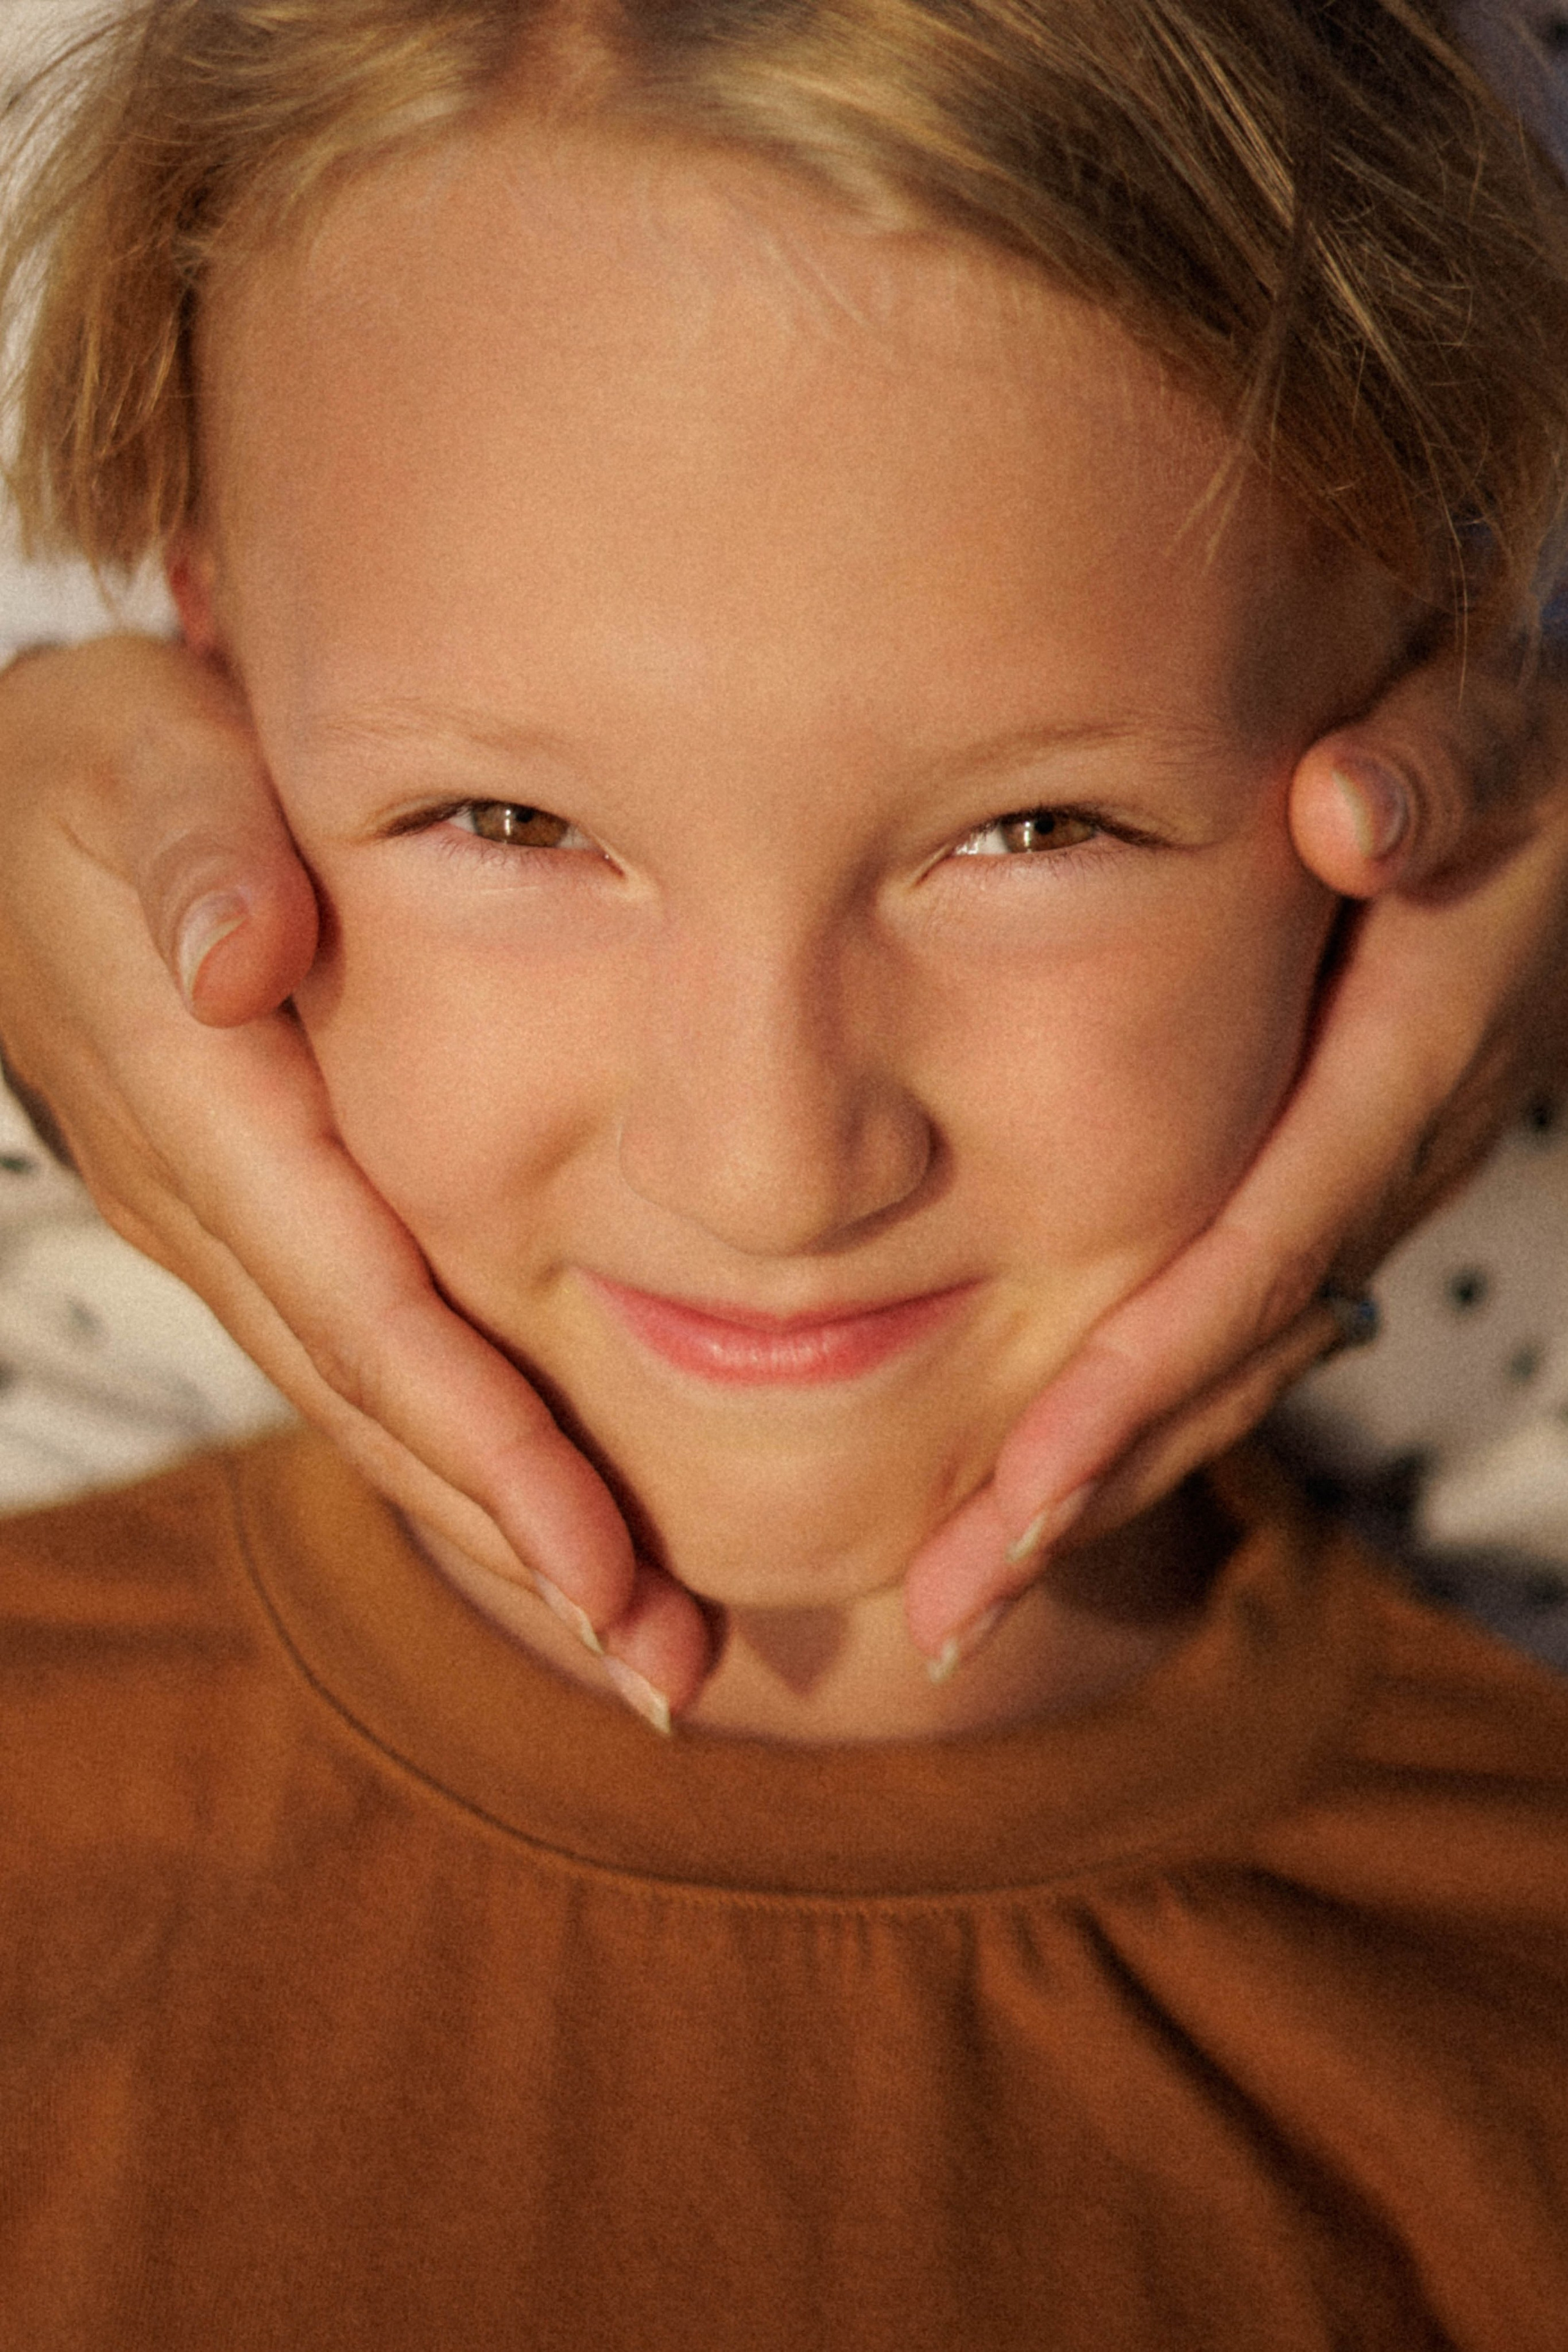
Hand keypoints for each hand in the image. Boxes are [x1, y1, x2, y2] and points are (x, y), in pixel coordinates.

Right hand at [0, 637, 714, 1723]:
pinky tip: (544, 1511)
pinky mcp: (252, 1224)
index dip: (485, 1443)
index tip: (602, 1566)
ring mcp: (227, 1231)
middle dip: (525, 1540)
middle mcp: (218, 1208)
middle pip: (383, 1406)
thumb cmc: (100, 765)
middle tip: (673, 1665)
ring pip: (372, 1408)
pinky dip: (454, 1447)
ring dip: (501, 1525)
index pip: (369, 1311)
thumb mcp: (138, 755)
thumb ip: (198, 848)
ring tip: (642, 1634)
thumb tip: (240, 967)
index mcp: (218, 1112)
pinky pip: (360, 1362)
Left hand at [902, 640, 1567, 1669]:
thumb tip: (1352, 814)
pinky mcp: (1323, 1182)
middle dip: (1088, 1485)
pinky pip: (1227, 1321)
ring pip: (1226, 1363)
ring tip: (955, 1592)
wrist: (1544, 805)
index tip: (1020, 1489)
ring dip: (1099, 1479)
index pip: (1260, 1244)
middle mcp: (1386, 1156)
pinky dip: (1134, 1405)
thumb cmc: (1493, 748)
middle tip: (944, 1614)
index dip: (1145, 1370)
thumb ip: (1438, 770)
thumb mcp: (1486, 729)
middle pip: (1227, 1354)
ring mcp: (1358, 1183)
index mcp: (1408, 1060)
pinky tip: (1034, 1476)